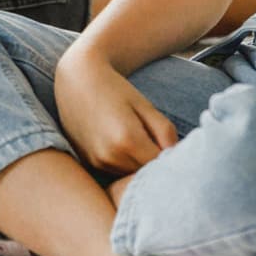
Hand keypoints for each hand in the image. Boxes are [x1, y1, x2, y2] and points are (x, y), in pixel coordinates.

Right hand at [52, 47, 177, 175]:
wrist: (77, 81)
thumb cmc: (114, 89)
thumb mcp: (145, 106)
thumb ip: (165, 132)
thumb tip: (177, 155)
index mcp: (127, 140)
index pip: (161, 164)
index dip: (171, 157)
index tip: (174, 146)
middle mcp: (110, 156)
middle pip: (146, 173)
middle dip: (155, 162)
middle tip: (156, 141)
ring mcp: (97, 162)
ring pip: (131, 175)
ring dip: (139, 165)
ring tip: (137, 140)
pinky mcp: (90, 163)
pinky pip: (117, 172)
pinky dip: (125, 163)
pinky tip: (121, 143)